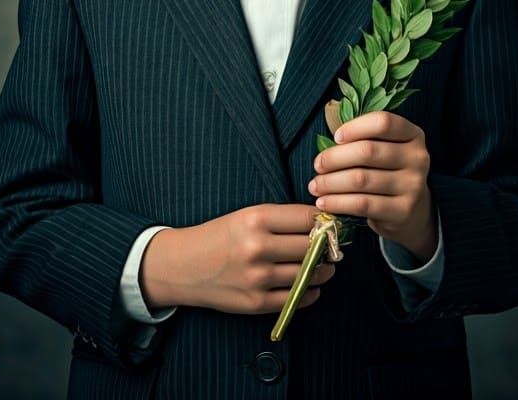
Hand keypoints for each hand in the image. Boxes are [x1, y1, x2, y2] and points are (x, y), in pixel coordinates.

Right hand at [145, 204, 335, 314]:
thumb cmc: (219, 236)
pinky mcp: (256, 302)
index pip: (307, 218)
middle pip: (311, 246)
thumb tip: (321, 226)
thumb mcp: (246, 216)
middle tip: (332, 246)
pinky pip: (296, 299)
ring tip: (325, 266)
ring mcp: (257, 277)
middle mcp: (258, 247)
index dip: (324, 222)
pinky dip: (310, 292)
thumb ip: (282, 220)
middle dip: (326, 247)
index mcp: (256, 219)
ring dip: (323, 271)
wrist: (184, 266)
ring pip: (308, 273)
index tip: (331, 224)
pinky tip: (311, 284)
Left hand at [308, 111, 437, 261]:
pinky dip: (338, 202)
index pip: (383, 122)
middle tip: (317, 165)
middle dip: (335, 158)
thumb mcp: (385, 149)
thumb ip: (364, 138)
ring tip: (315, 185)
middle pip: (368, 151)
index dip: (355, 127)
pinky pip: (362, 204)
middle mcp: (418, 158)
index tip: (336, 137)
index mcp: (413, 135)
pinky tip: (324, 202)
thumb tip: (327, 142)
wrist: (412, 212)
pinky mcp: (403, 211)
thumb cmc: (388, 172)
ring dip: (331, 182)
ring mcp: (413, 186)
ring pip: (361, 179)